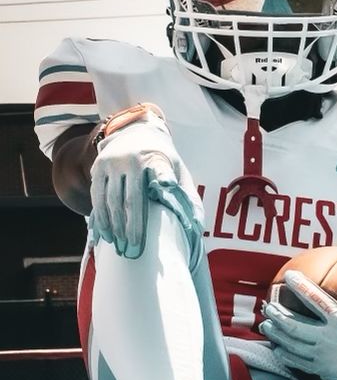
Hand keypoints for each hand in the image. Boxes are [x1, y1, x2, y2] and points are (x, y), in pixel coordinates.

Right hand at [90, 108, 200, 257]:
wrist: (135, 131)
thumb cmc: (162, 158)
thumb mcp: (178, 169)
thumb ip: (186, 194)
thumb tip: (198, 224)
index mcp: (156, 159)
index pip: (162, 172)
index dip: (164, 180)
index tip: (168, 188)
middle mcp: (132, 159)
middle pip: (130, 199)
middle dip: (131, 227)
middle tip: (133, 248)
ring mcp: (112, 162)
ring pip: (109, 200)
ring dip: (112, 225)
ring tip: (117, 244)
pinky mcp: (97, 167)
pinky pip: (95, 196)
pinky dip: (99, 216)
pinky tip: (104, 232)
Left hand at [260, 257, 336, 379]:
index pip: (316, 300)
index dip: (301, 286)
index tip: (289, 276)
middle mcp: (328, 339)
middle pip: (296, 326)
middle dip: (279, 315)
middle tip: (268, 306)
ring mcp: (323, 357)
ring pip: (293, 345)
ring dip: (277, 335)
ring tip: (265, 326)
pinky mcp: (322, 370)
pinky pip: (298, 362)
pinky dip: (285, 354)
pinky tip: (277, 348)